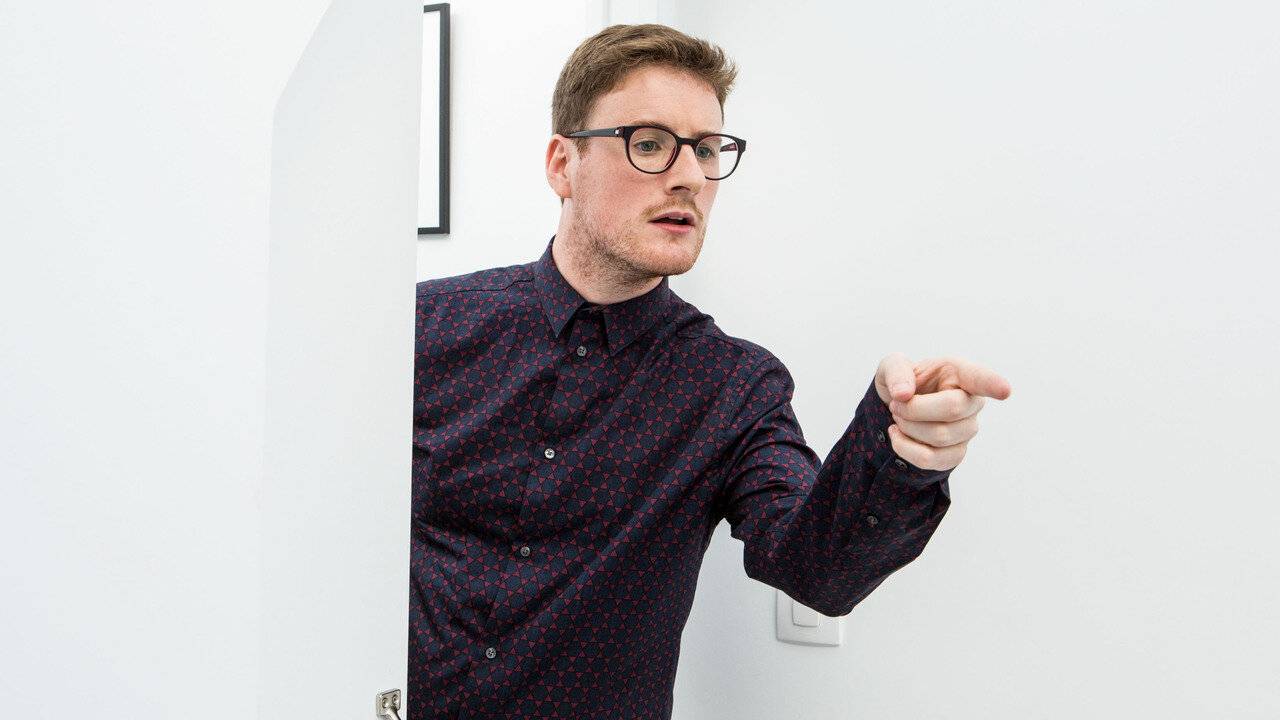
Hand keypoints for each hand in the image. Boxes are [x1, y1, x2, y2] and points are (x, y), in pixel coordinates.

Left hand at [874, 352, 1011, 471]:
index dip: (993, 384)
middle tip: (895, 405)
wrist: (895, 410)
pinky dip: (905, 448)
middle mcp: (971, 402)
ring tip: (898, 417)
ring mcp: (967, 430)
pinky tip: (897, 436)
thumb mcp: (891, 366)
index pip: (980, 378)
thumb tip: (903, 394)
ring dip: (907, 428)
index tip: (1004, 391)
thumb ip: (896, 371)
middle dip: (913, 408)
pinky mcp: (955, 454)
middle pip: (952, 409)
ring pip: (940, 436)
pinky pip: (931, 459)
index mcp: (959, 373)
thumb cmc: (902, 383)